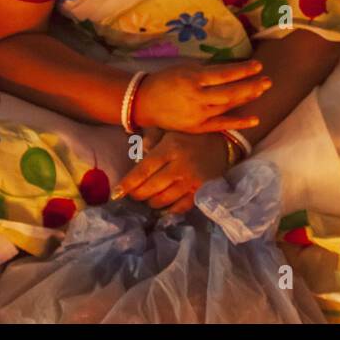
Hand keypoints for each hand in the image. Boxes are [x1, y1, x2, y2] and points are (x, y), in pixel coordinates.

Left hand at [113, 130, 230, 213]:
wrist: (223, 145)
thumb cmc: (190, 137)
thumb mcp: (169, 130)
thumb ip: (150, 138)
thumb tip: (137, 153)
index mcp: (170, 149)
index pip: (143, 170)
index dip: (128, 184)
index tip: (116, 193)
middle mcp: (180, 167)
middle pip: (150, 188)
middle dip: (137, 194)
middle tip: (133, 194)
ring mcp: (191, 182)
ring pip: (163, 200)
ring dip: (151, 202)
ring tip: (148, 197)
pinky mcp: (201, 193)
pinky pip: (179, 208)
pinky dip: (168, 209)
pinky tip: (163, 205)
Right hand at [131, 60, 268, 134]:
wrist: (144, 102)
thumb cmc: (166, 80)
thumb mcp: (186, 68)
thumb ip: (208, 69)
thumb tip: (233, 68)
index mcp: (193, 79)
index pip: (224, 75)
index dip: (243, 70)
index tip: (258, 65)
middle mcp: (197, 98)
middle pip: (230, 93)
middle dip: (252, 86)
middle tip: (268, 80)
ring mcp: (198, 115)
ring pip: (228, 107)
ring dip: (247, 99)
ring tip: (262, 91)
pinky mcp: (197, 128)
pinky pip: (221, 125)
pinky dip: (238, 122)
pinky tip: (254, 119)